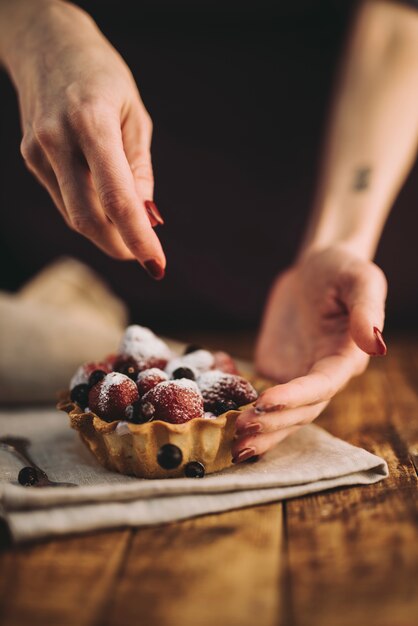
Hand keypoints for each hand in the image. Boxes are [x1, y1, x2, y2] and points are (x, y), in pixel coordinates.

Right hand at [5, 0, 164, 276]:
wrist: (46, 45)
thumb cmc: (104, 79)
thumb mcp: (135, 116)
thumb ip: (139, 169)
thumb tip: (147, 218)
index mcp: (92, 122)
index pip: (117, 197)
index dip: (138, 237)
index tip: (157, 265)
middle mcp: (58, 139)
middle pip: (88, 217)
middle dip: (119, 245)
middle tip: (144, 255)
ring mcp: (38, 151)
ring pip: (74, 215)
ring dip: (105, 233)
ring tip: (129, 232)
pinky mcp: (30, 158)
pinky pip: (64, 200)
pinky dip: (89, 212)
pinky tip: (104, 206)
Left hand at [232, 245, 386, 462]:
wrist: (315, 270)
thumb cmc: (342, 270)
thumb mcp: (360, 280)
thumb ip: (367, 310)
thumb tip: (375, 344)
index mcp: (344, 359)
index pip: (321, 387)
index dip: (294, 398)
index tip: (265, 402)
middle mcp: (322, 376)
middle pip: (300, 411)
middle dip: (272, 423)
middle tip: (239, 430)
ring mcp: (297, 377)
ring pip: (281, 415)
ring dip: (260, 432)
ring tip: (231, 447)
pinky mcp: (275, 372)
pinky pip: (259, 396)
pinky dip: (240, 407)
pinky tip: (217, 412)